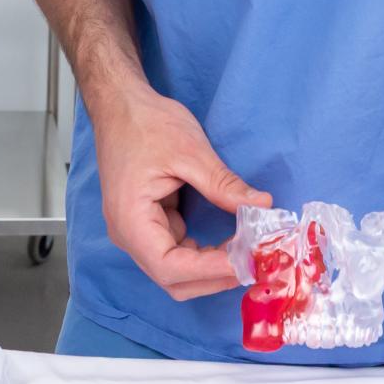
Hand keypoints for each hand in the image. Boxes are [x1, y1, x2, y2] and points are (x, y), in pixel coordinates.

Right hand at [91, 85, 270, 301]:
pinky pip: (177, 252)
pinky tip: (230, 241)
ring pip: (176, 271)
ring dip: (211, 268)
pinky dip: (204, 254)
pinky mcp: (149, 224)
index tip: (246, 260)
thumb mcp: (190, 151)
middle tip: (254, 262)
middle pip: (172, 279)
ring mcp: (137, 232)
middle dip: (214, 276)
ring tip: (247, 253)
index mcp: (130, 220)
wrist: (121, 104)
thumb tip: (262, 206)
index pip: (170, 267)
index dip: (210, 270)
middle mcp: (128, 235)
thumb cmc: (145, 123)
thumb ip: (224, 185)